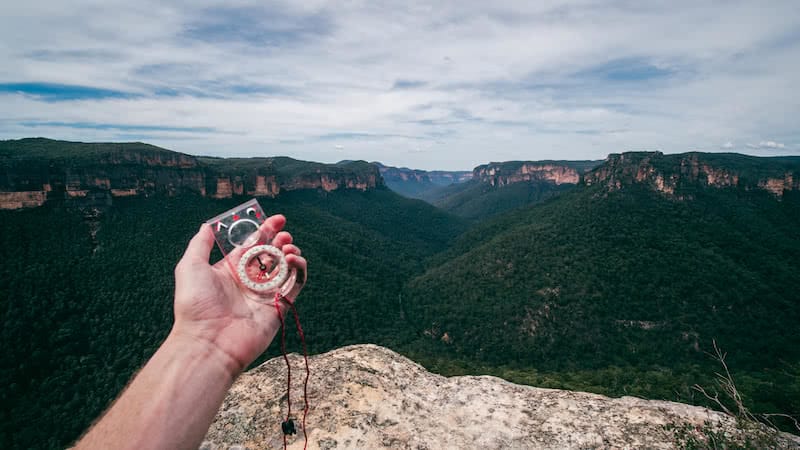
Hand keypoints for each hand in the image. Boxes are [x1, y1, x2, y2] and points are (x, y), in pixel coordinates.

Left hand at [171, 215, 306, 376]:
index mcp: (230, 271)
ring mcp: (265, 294)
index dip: (264, 231)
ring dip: (291, 254)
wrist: (208, 342)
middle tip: (284, 234)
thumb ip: (201, 243)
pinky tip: (294, 261)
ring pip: (285, 268)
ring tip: (288, 249)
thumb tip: (208, 224)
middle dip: (280, 241)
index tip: (276, 219)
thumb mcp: (190, 266)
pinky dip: (299, 271)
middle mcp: (249, 281)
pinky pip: (295, 285)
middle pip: (271, 255)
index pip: (252, 246)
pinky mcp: (279, 307)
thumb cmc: (195, 305)